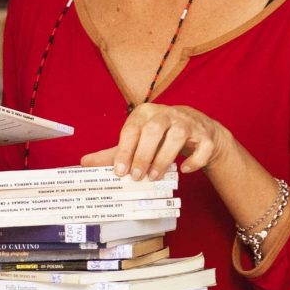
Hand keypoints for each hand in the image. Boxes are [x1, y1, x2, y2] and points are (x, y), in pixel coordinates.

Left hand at [81, 102, 229, 182]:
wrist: (196, 128)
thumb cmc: (160, 135)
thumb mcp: (137, 139)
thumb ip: (113, 152)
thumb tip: (84, 163)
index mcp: (145, 112)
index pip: (132, 129)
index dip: (124, 150)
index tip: (119, 171)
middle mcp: (166, 113)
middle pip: (154, 130)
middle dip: (143, 155)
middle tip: (137, 176)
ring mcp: (188, 122)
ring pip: (177, 136)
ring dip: (164, 158)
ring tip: (155, 176)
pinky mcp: (205, 135)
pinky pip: (202, 147)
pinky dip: (194, 160)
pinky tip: (184, 170)